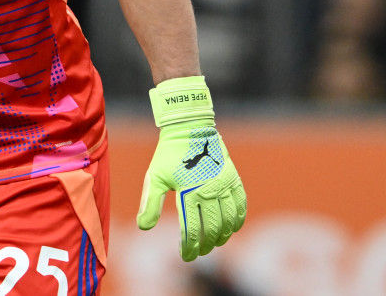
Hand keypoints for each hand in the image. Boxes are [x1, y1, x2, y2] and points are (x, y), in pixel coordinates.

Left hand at [137, 76, 246, 261]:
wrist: (189, 129)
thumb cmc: (168, 155)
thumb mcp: (155, 178)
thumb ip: (150, 204)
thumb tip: (144, 228)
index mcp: (188, 192)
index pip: (191, 229)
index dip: (190, 246)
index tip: (187, 257)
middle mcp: (209, 190)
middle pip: (212, 228)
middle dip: (207, 244)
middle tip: (201, 253)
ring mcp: (224, 184)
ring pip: (229, 219)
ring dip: (223, 235)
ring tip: (216, 243)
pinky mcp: (233, 178)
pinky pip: (241, 204)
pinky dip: (238, 219)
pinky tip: (232, 228)